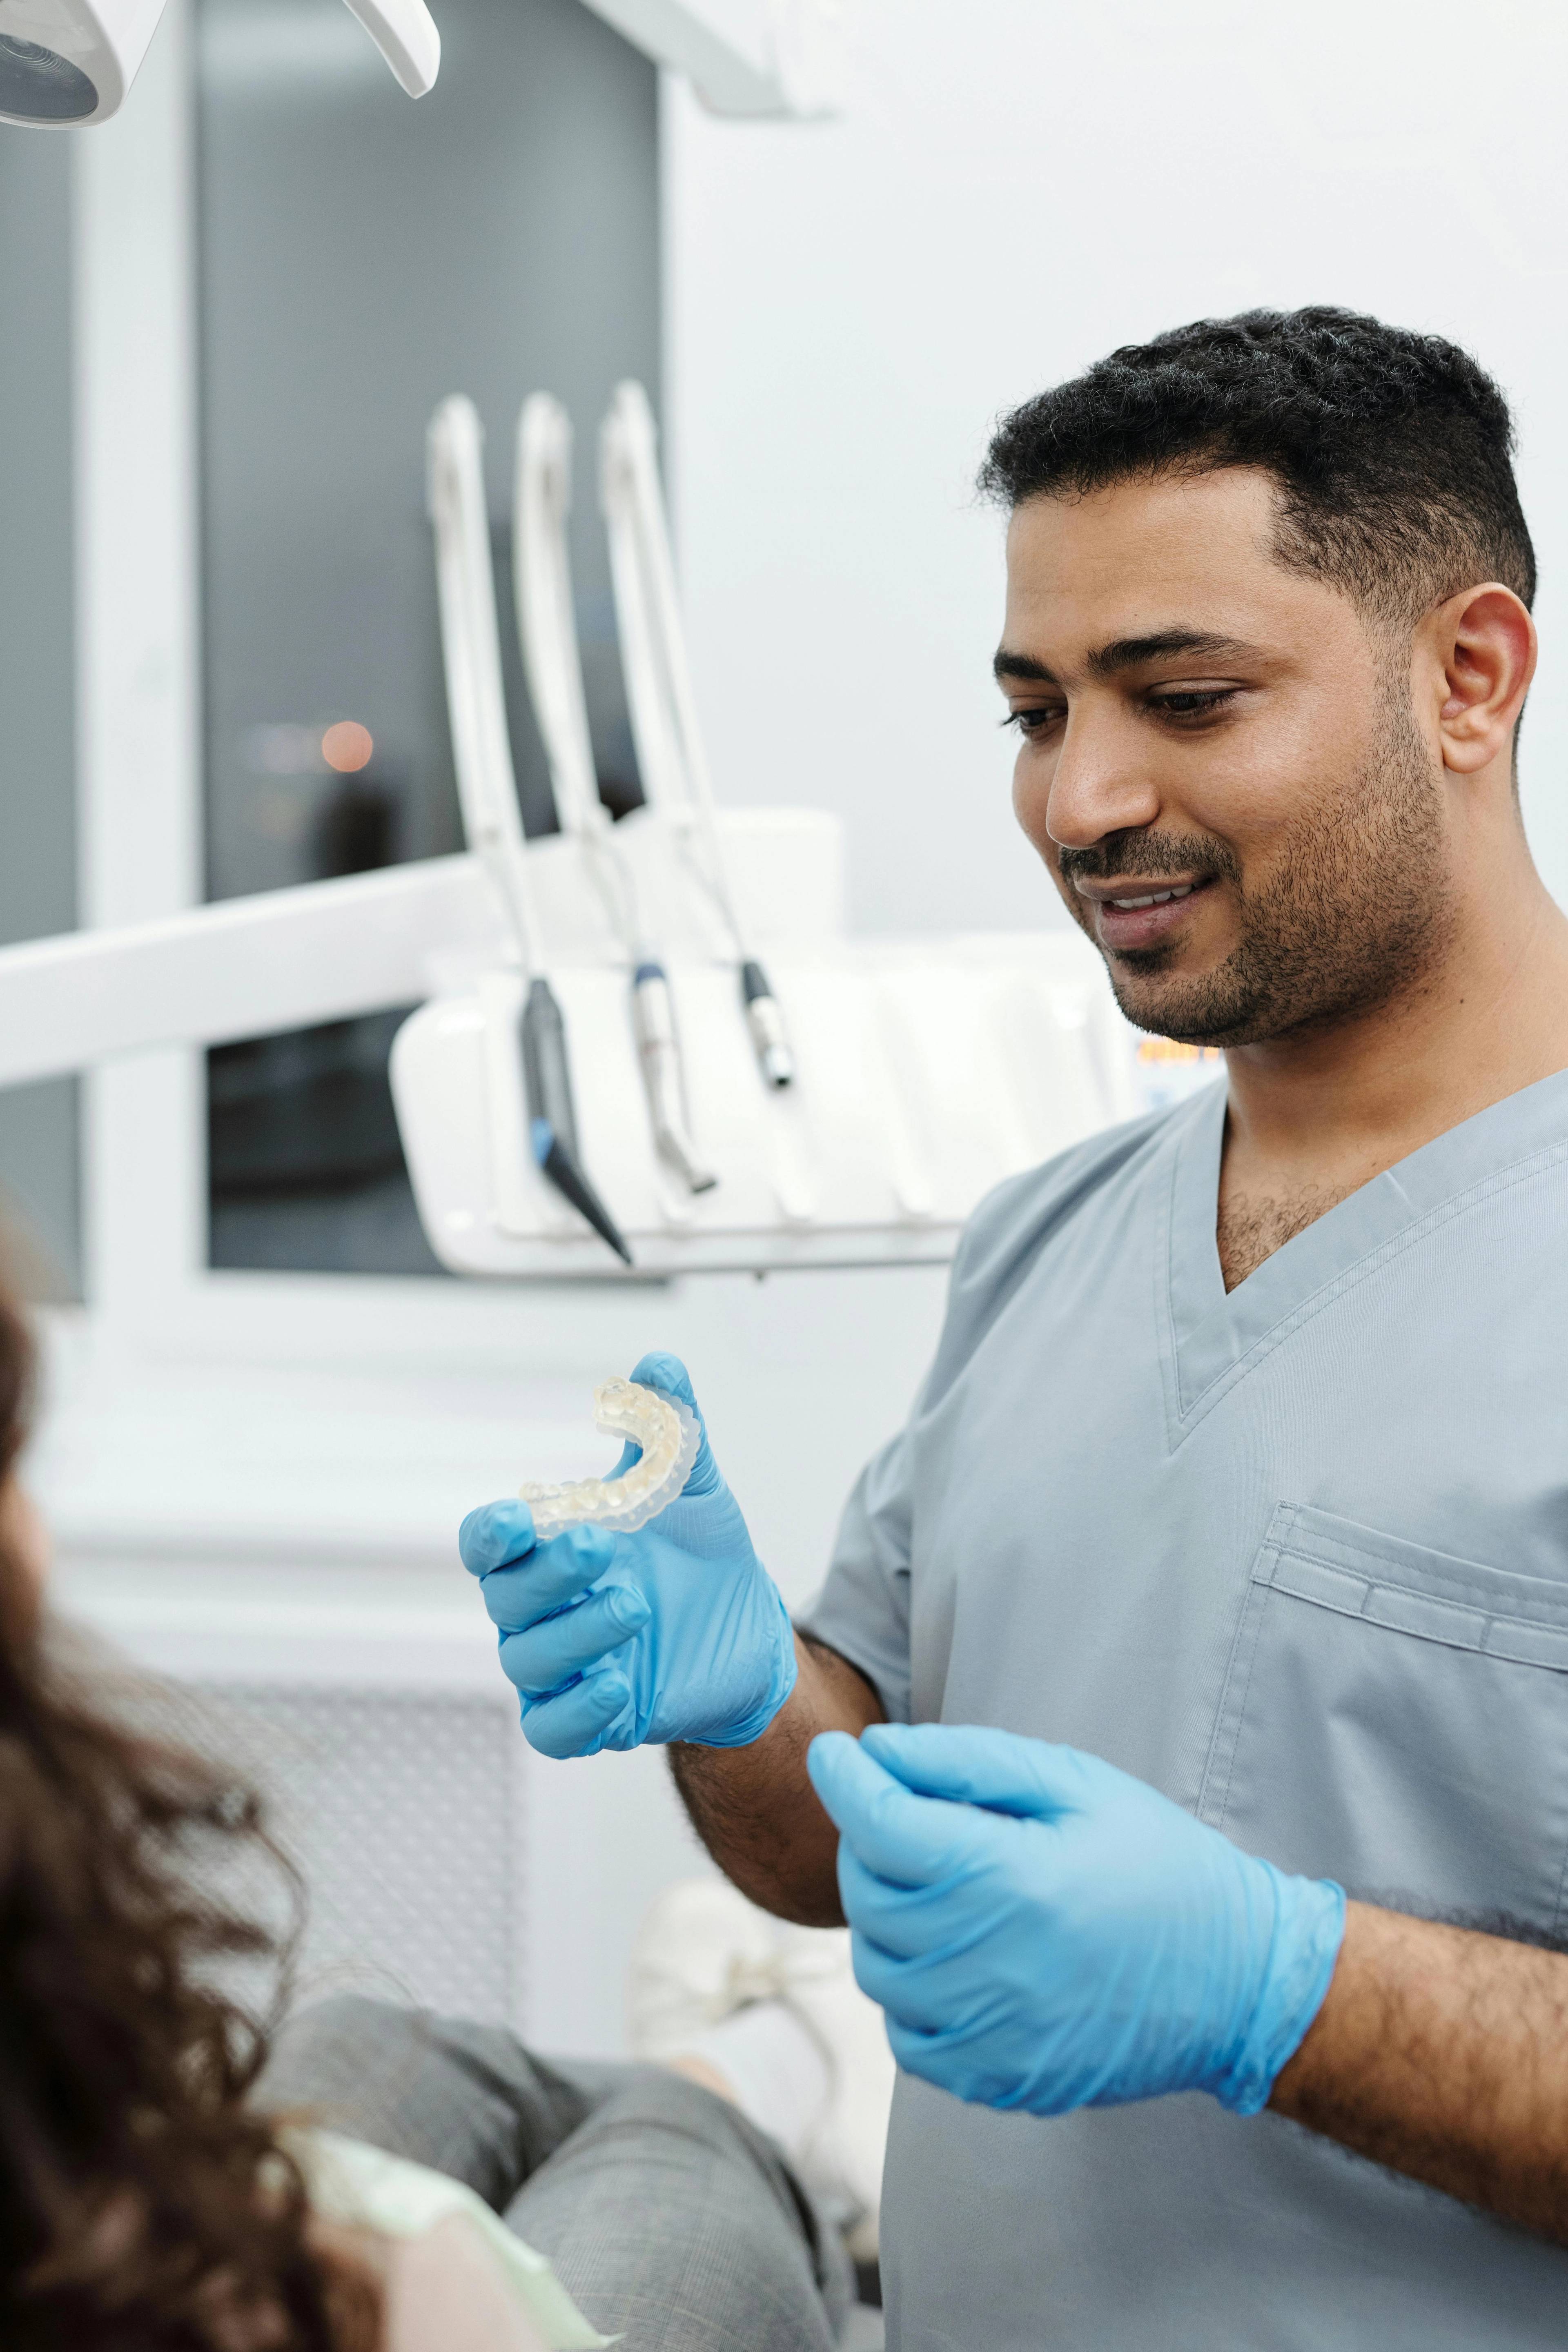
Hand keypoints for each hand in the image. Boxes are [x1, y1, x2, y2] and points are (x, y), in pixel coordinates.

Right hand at [459, 1353, 797, 1759]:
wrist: (747, 1631)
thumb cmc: (698, 1554)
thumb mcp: (693, 1487)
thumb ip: (670, 1427)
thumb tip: (658, 1364)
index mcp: (545, 1549)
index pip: (486, 1544)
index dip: (490, 1533)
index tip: (517, 1517)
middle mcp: (539, 1609)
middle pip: (505, 1598)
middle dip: (549, 1572)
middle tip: (604, 1544)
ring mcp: (561, 1667)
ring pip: (529, 1662)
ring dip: (577, 1633)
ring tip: (637, 1604)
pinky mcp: (591, 1718)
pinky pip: (551, 1729)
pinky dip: (576, 1711)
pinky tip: (619, 1687)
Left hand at [806, 1722, 1344, 2117]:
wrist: (1238, 1981)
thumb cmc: (1159, 1865)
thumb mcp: (1076, 1785)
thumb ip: (968, 1762)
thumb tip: (878, 1751)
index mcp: (1012, 1880)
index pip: (880, 1826)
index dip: (845, 1779)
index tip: (836, 1753)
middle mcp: (990, 1965)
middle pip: (869, 1894)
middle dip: (868, 1841)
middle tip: (905, 1814)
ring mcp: (992, 2035)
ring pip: (877, 1967)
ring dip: (887, 1916)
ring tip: (939, 1885)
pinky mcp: (999, 2080)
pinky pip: (908, 2037)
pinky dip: (911, 1992)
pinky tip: (955, 1954)